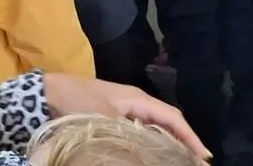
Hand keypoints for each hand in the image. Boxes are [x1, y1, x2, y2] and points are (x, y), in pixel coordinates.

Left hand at [43, 74, 208, 159]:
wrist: (49, 92)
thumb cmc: (76, 99)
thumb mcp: (101, 115)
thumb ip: (125, 130)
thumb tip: (145, 147)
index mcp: (138, 99)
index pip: (172, 118)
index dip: (189, 136)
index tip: (202, 156)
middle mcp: (136, 104)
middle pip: (169, 122)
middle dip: (185, 141)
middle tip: (196, 162)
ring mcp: (126, 111)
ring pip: (157, 128)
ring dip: (170, 143)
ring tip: (181, 161)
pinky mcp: (115, 119)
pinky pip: (143, 132)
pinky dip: (154, 143)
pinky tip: (154, 156)